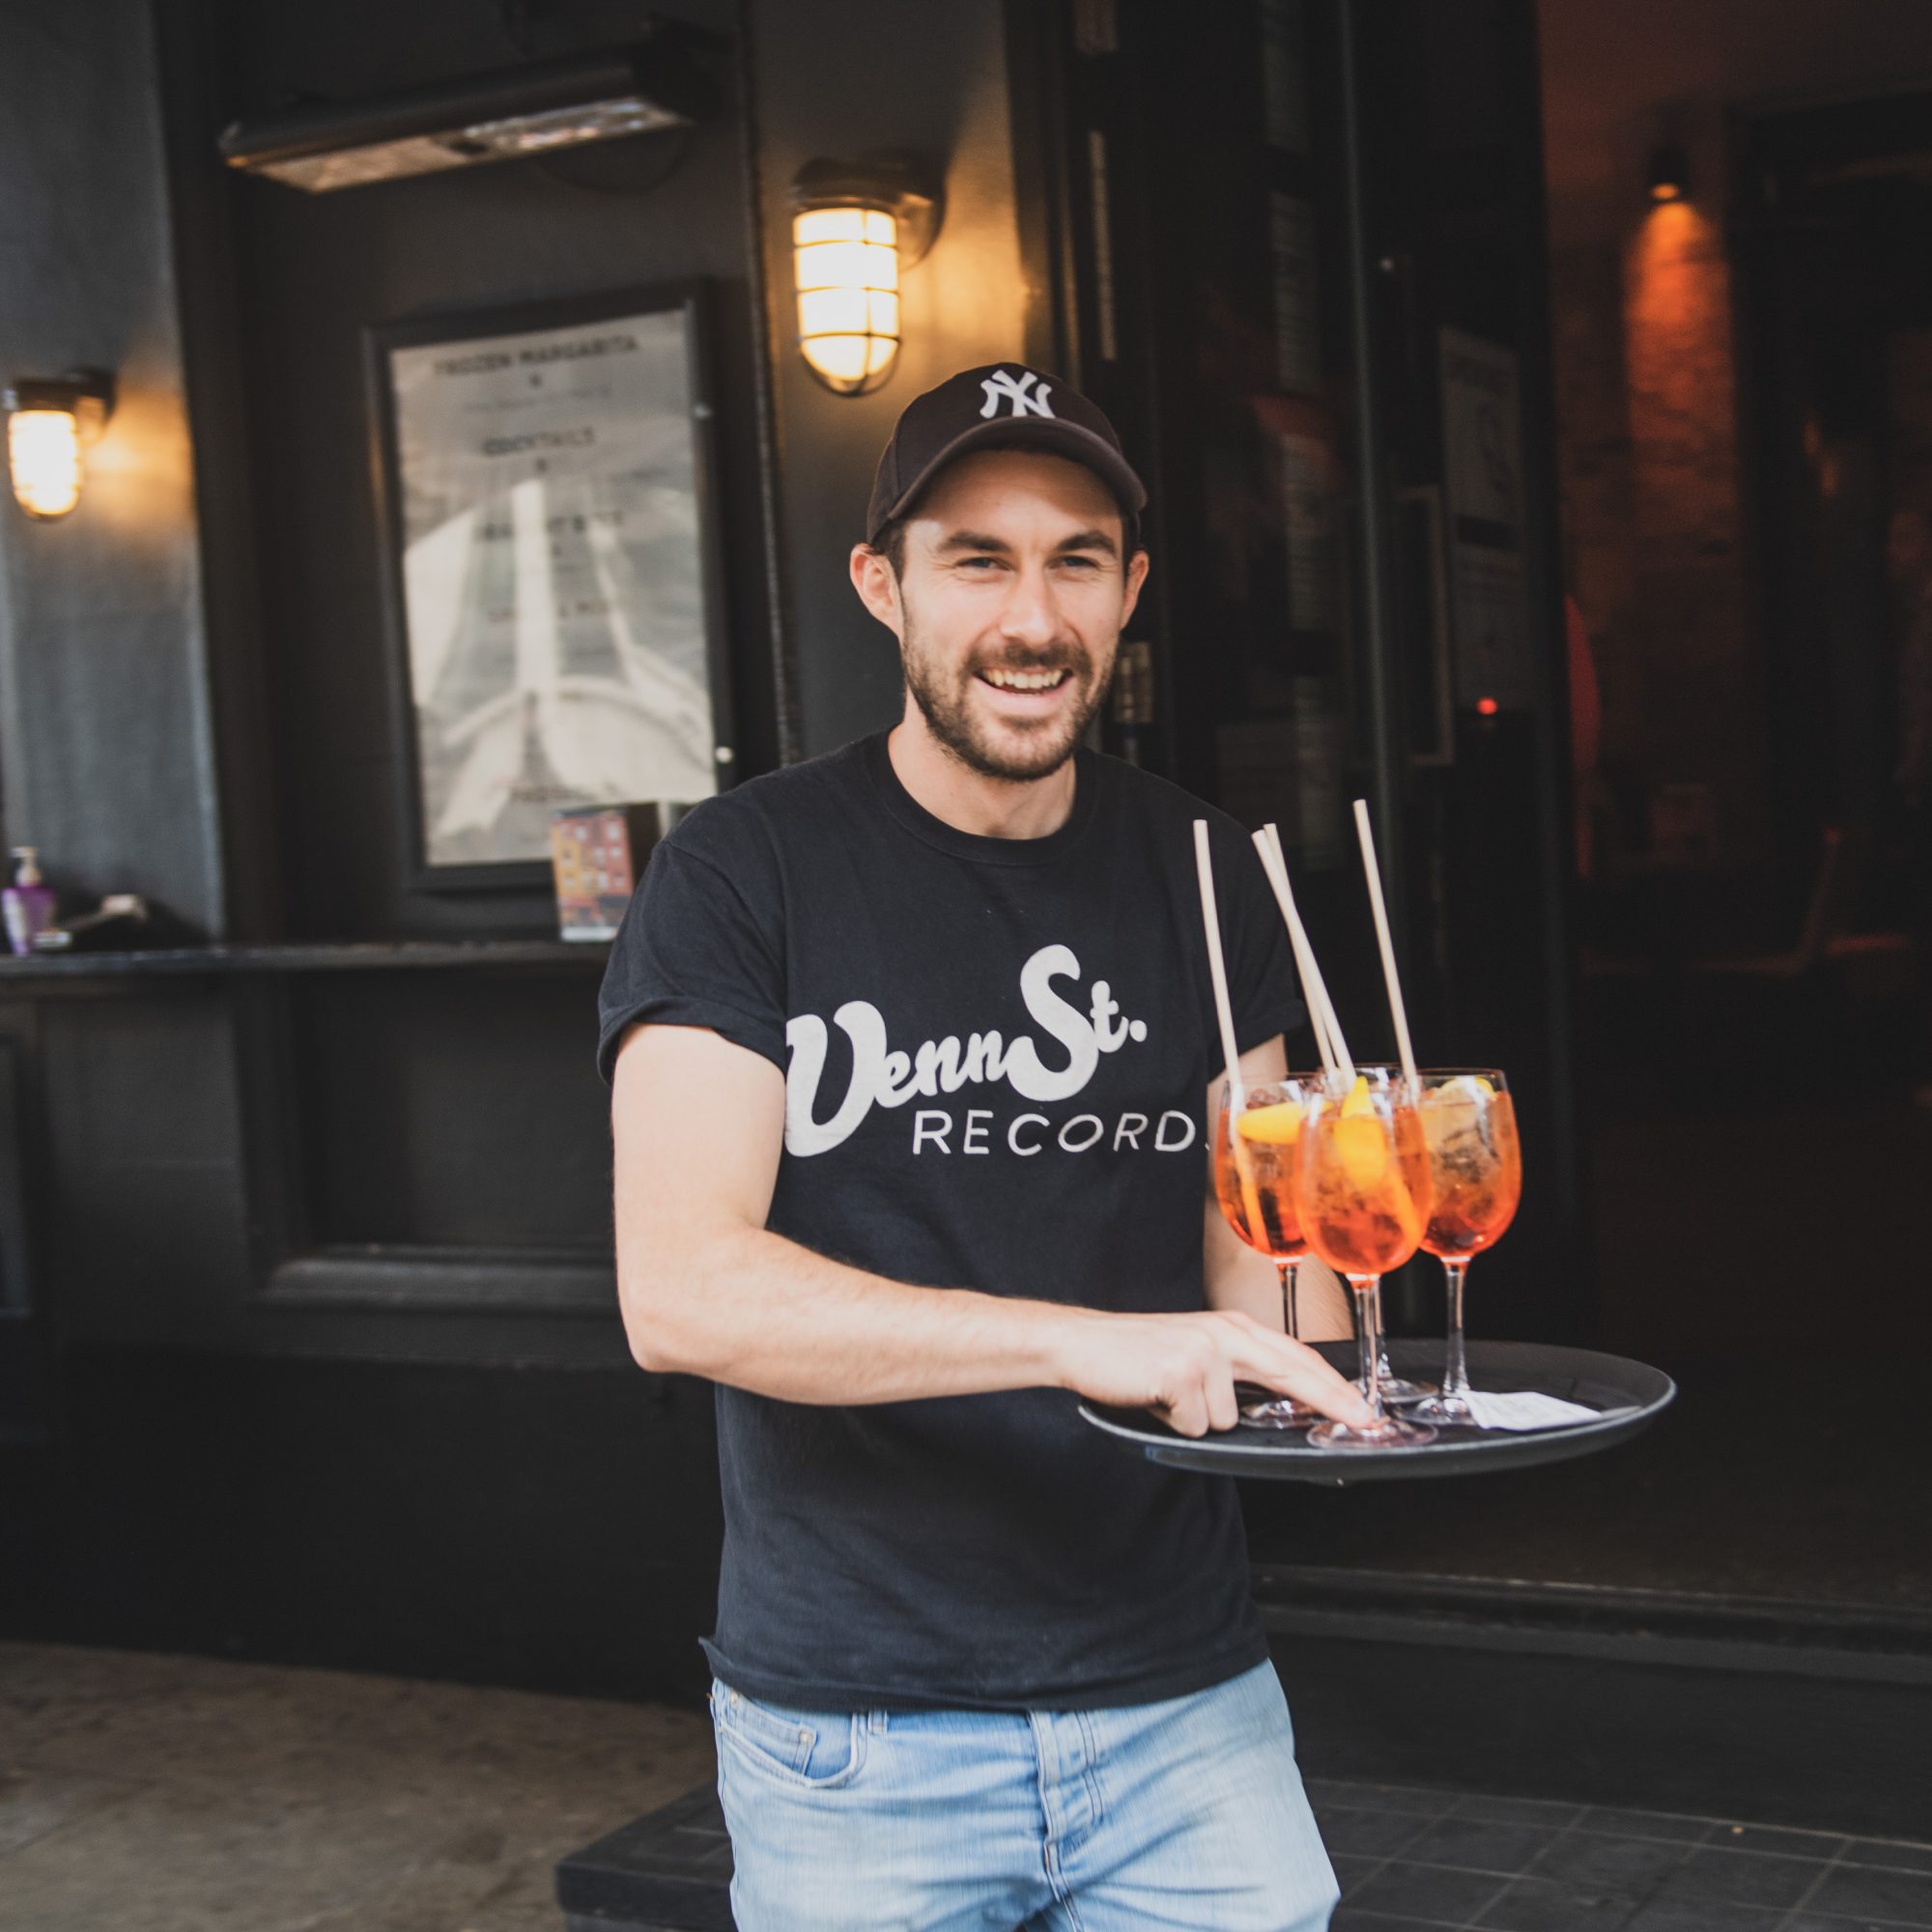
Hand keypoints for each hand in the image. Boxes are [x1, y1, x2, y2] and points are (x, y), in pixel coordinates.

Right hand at [1054, 1307, 1376, 1437]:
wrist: (1083, 1344)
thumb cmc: (1137, 1355)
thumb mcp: (1196, 1351)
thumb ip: (1236, 1371)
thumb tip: (1274, 1407)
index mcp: (1232, 1326)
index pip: (1295, 1356)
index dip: (1333, 1385)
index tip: (1362, 1408)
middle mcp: (1225, 1333)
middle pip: (1293, 1372)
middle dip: (1332, 1400)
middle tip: (1364, 1421)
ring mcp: (1205, 1352)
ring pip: (1228, 1419)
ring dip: (1197, 1420)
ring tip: (1168, 1397)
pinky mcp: (1182, 1373)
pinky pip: (1195, 1426)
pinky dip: (1173, 1423)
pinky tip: (1155, 1399)